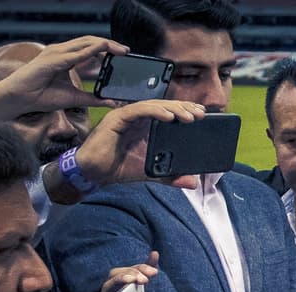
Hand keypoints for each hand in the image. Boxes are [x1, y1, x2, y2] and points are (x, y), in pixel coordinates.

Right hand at [0, 35, 125, 119]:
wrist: (19, 99)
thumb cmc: (41, 96)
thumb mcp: (75, 98)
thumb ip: (94, 98)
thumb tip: (113, 102)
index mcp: (66, 56)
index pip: (91, 46)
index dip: (108, 47)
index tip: (124, 53)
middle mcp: (61, 51)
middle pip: (90, 41)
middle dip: (110, 44)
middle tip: (127, 50)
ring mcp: (56, 53)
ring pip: (85, 43)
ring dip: (104, 45)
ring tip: (120, 50)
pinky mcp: (52, 60)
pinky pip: (75, 54)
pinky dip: (91, 51)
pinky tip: (103, 51)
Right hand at [77, 99, 206, 189]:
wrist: (93, 172)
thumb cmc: (118, 167)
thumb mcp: (151, 172)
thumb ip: (170, 176)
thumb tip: (192, 183)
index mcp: (145, 126)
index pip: (167, 113)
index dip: (184, 111)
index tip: (201, 115)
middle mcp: (137, 117)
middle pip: (163, 106)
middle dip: (183, 108)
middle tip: (201, 113)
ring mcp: (126, 115)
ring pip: (153, 105)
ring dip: (173, 109)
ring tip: (189, 116)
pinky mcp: (117, 118)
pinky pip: (138, 110)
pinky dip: (155, 111)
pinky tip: (169, 116)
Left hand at [92, 251, 158, 291]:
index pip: (107, 288)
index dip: (118, 281)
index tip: (132, 280)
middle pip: (115, 275)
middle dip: (130, 273)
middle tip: (146, 278)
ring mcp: (118, 288)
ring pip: (124, 271)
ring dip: (138, 268)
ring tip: (153, 271)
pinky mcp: (128, 287)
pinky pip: (135, 272)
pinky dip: (144, 264)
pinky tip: (154, 255)